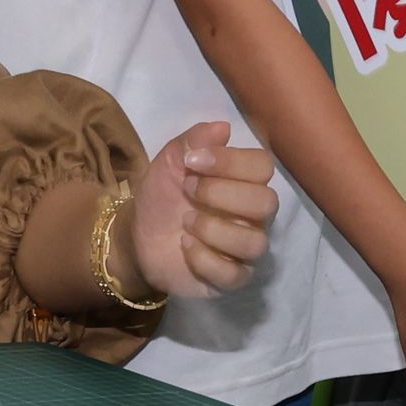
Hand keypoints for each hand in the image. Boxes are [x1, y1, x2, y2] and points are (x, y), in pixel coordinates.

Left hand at [126, 121, 278, 301]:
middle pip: (267, 203)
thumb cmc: (163, 196)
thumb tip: (223, 127)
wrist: (138, 236)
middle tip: (188, 190)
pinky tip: (185, 247)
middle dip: (221, 194)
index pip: (263, 166)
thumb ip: (194, 140)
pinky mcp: (232, 278)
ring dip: (213, 229)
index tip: (193, 161)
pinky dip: (205, 259)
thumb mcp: (170, 161)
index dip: (231, 162)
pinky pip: (234, 274)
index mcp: (245, 182)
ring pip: (254, 242)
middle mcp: (254, 215)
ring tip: (186, 223)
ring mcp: (245, 249)